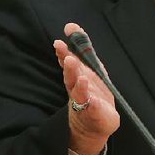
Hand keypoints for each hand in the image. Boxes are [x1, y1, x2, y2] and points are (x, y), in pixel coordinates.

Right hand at [53, 22, 119, 154]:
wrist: (93, 127)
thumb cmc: (93, 96)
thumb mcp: (92, 72)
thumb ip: (85, 53)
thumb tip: (73, 27)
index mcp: (78, 77)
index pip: (71, 60)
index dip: (68, 46)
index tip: (69, 28)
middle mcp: (77, 88)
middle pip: (70, 73)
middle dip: (67, 60)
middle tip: (61, 46)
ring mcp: (84, 102)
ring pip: (77, 88)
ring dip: (74, 76)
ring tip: (72, 63)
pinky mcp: (93, 114)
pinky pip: (90, 107)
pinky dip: (90, 101)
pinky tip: (89, 94)